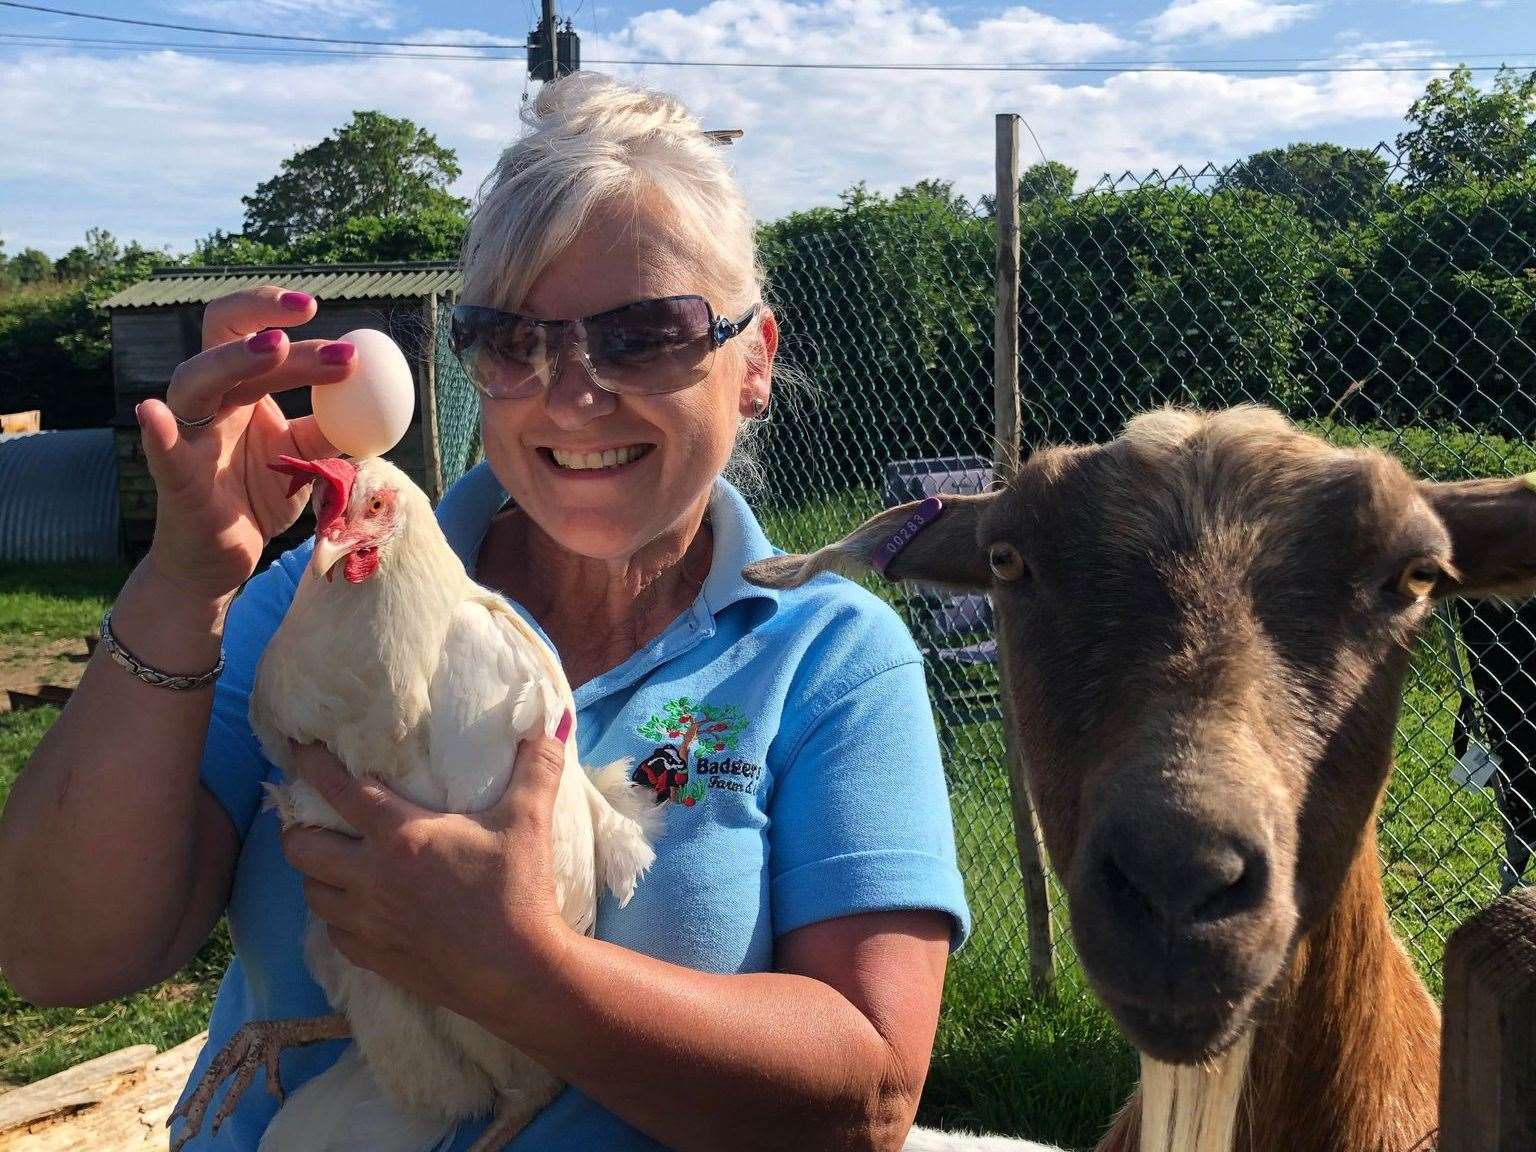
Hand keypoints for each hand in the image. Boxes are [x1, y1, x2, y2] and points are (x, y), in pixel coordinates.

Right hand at [138, 286, 359, 601]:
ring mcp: (187, 435)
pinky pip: (163, 452)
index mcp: (238, 390)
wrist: (223, 557)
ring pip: (195, 382)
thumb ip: (331, 428)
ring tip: (275, 349)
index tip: (320, 310)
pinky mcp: (175, 478)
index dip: (277, 314)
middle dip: (264, 322)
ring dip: (235, 361)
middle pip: (222, 342)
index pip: (253, 334)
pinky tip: (152, 410)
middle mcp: (208, 402)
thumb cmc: (257, 496)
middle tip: (314, 318)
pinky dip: (156, 431)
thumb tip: (375, 402)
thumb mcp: (304, 457)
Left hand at [278, 717, 576, 1020]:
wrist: (517, 972)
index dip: (313, 765)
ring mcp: (367, 922)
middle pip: (302, 848)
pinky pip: (332, 931)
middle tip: (313, 817)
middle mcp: (371, 877)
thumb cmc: (519, 891)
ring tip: (331, 862)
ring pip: (310, 892)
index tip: (298, 749)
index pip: (340, 792)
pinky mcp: (373, 957)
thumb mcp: (529, 821)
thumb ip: (537, 767)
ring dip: (314, 873)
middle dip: (298, 828)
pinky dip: (335, 914)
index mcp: (402, 836)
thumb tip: (552, 722)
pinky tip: (354, 908)